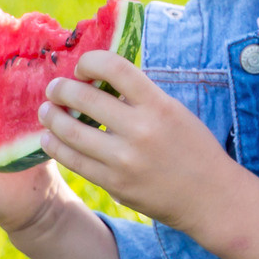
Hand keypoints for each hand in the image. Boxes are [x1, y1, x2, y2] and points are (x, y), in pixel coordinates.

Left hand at [37, 51, 258, 258]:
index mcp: (159, 105)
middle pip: (84, 98)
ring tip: (46, 112)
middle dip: (61, 89)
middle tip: (54, 89)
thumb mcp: (175, 112)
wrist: (212, 197)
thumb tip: (99, 81)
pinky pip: (75, 161)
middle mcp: (141, 130)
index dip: (89, 61)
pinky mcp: (115, 184)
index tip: (82, 68)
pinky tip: (50, 139)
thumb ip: (141, 98)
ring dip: (52, 118)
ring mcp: (125, 160)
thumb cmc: (195, 149)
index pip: (114, 67)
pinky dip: (56, 147)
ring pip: (71, 132)